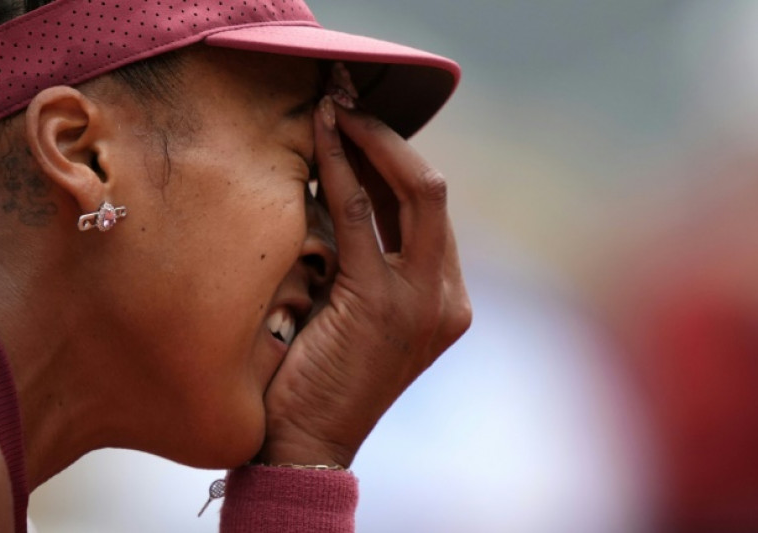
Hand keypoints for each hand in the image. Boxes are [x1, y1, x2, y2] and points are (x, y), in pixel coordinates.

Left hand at [256, 97, 471, 467]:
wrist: (309, 446)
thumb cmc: (322, 379)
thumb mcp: (359, 311)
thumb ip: (368, 259)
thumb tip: (344, 187)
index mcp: (447, 297)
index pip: (427, 209)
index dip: (393, 159)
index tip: (357, 124)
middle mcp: (448, 295)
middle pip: (432, 189)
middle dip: (388, 137)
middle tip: (344, 101)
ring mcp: (425, 300)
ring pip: (413, 190)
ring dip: (369, 141)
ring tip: (332, 108)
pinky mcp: (384, 302)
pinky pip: (363, 214)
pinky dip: (341, 168)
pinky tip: (321, 138)